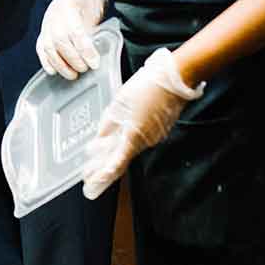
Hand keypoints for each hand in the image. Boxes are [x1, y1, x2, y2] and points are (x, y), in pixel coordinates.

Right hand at [36, 0, 109, 79]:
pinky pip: (40, 47)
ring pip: (48, 46)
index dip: (84, 49)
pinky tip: (54, 71)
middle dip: (73, 59)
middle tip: (85, 69)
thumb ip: (94, 28)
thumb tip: (97, 54)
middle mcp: (55, 12)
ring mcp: (47, 21)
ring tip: (73, 75)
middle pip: (59, 39)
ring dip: (60, 64)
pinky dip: (46, 61)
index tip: (94, 63)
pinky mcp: (44, 29)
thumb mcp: (98, 10)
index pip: (75, 30)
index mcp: (71, 3)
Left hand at [81, 47, 204, 199]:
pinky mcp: (159, 129)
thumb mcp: (120, 102)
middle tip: (88, 178)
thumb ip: (109, 122)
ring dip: (113, 156)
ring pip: (129, 148)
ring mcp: (154, 136)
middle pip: (121, 159)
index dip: (103, 176)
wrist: (176, 78)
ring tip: (95, 164)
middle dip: (104, 169)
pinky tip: (116, 142)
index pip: (116, 163)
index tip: (92, 186)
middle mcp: (145, 141)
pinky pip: (139, 139)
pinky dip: (126, 144)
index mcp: (134, 136)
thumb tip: (100, 138)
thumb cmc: (147, 86)